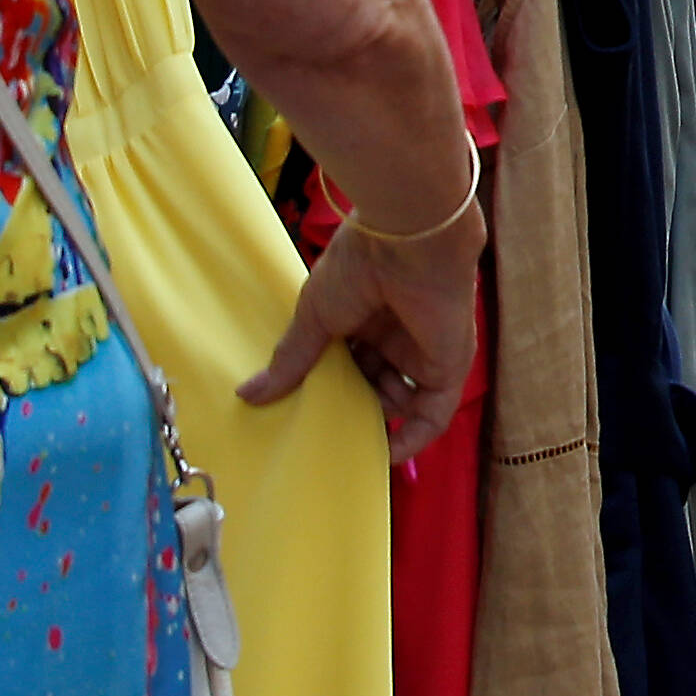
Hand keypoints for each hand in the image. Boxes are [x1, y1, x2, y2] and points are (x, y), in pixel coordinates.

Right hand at [245, 199, 482, 465]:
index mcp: (364, 312)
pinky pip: (433, 412)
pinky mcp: (448, 365)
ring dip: (379, 423)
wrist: (408, 240)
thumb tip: (247, 395)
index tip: (304, 409)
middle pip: (373, 382)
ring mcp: (423, 349)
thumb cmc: (358, 265)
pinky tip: (388, 455)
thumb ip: (291, 359)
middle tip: (325, 431)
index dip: (329, 385)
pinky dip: (414, 436)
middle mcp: (395, 332)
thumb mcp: (314, 315)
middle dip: (352, 406)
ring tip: (349, 443)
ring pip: (402, 400)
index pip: (347, 360)